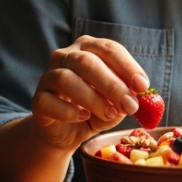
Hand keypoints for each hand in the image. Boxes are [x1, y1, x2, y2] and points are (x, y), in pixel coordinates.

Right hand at [31, 35, 149, 149]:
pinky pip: (48, 101)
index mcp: (88, 48)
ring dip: (92, 98)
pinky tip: (83, 117)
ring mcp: (48, 76)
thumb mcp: (115, 103)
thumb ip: (124, 97)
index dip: (127, 66)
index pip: (109, 49)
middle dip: (112, 84)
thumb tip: (135, 96)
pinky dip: (68, 111)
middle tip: (130, 105)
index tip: (143, 86)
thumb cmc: (95, 110)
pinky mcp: (37, 99)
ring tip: (110, 114)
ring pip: (66, 79)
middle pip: (87, 62)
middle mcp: (66, 56)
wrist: (67, 132)